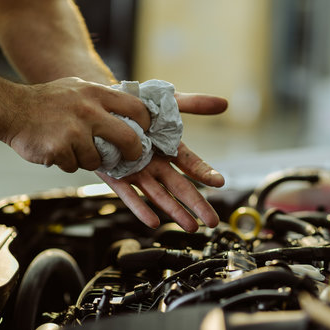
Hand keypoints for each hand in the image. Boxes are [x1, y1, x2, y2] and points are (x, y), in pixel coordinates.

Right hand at [6, 77, 150, 172]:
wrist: (10, 109)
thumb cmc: (50, 101)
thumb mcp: (80, 88)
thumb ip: (104, 99)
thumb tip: (134, 113)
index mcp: (96, 93)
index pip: (136, 108)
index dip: (147, 123)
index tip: (146, 132)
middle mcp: (88, 110)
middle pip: (129, 139)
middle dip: (134, 153)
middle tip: (131, 157)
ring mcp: (74, 130)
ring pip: (98, 160)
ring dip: (88, 160)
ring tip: (74, 148)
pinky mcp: (59, 149)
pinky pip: (75, 166)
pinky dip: (68, 163)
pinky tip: (57, 150)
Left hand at [96, 93, 227, 231]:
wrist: (104, 107)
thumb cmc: (138, 105)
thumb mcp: (168, 102)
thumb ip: (195, 104)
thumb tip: (224, 103)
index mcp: (170, 148)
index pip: (192, 163)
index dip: (205, 172)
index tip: (219, 181)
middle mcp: (157, 164)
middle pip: (181, 186)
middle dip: (197, 204)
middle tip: (212, 221)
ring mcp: (139, 172)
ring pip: (160, 195)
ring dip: (175, 211)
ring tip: (191, 226)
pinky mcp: (118, 177)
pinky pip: (130, 195)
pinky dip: (140, 209)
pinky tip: (153, 221)